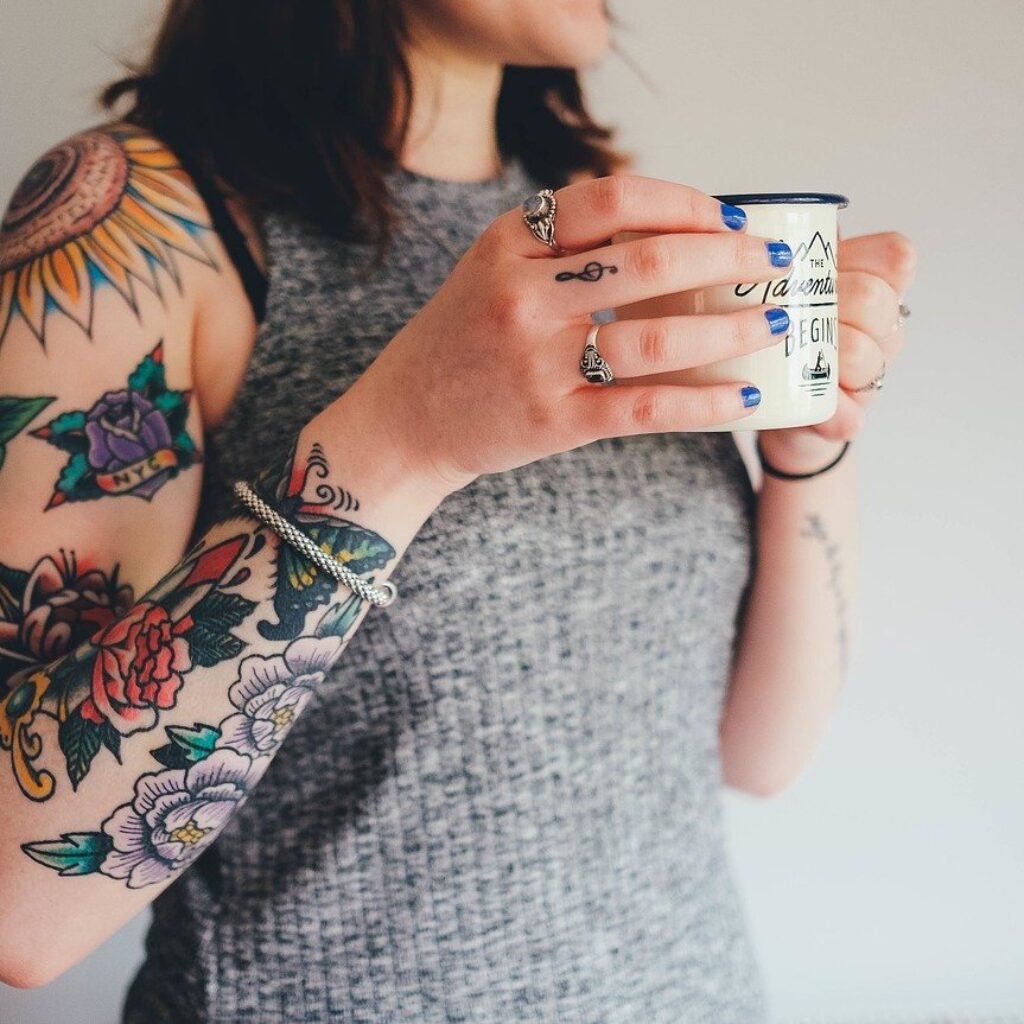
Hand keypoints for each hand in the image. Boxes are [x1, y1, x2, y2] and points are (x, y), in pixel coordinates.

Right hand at [345, 174, 794, 499]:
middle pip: (650, 262)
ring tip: (777, 321)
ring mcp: (538, 361)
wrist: (405, 421)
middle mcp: (522, 296)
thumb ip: (560, 248)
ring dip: (732, 328)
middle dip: (728, 259)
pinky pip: (646, 407)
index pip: (613, 200)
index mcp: (508, 244)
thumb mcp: (491, 271)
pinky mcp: (554, 421)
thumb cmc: (458, 343)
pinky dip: (704, 403)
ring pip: (659, 336)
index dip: (685, 202)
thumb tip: (666, 232)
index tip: (731, 218)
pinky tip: (743, 397)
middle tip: (773, 265)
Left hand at [757, 229, 917, 473]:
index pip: (895, 257)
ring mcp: (870, 377)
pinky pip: (848, 413)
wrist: (769, 404)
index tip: (814, 269)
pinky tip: (799, 401)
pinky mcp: (848, 420)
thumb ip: (780, 250)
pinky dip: (822, 408)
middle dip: (828, 303)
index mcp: (874, 287)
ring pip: (863, 355)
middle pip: (875, 300)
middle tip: (783, 312)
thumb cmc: (777, 331)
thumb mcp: (780, 284)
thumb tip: (755, 220)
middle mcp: (883, 331)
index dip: (858, 258)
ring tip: (784, 352)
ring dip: (821, 353)